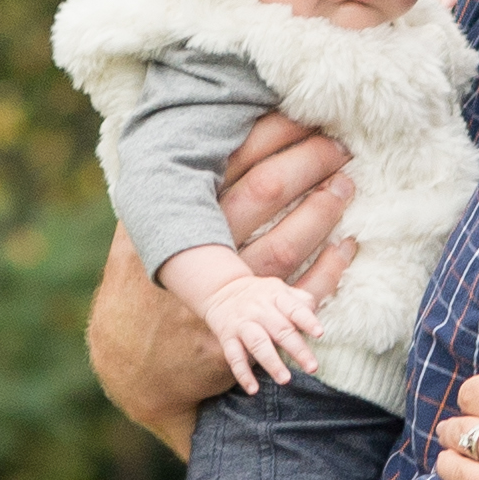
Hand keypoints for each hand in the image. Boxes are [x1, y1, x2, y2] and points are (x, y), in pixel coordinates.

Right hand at [88, 114, 362, 448]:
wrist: (132, 361)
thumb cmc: (137, 284)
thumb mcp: (130, 232)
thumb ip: (153, 191)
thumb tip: (176, 135)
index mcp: (176, 215)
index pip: (232, 161)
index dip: (273, 135)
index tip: (305, 118)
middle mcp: (200, 250)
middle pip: (266, 193)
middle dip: (308, 163)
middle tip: (338, 147)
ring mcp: (224, 294)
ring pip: (287, 244)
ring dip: (323, 212)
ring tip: (345, 186)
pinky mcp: (247, 329)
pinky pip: (299, 296)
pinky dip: (330, 270)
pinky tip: (348, 246)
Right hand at [189, 264, 333, 392]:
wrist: (221, 290)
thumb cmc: (261, 295)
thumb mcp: (280, 290)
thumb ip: (299, 301)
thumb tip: (316, 313)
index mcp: (276, 296)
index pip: (294, 308)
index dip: (307, 320)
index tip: (320, 334)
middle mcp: (259, 309)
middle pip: (280, 330)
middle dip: (297, 349)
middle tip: (312, 368)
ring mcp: (242, 324)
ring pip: (258, 344)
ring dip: (271, 363)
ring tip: (285, 380)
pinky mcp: (227, 338)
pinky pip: (234, 357)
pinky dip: (243, 374)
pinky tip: (253, 390)